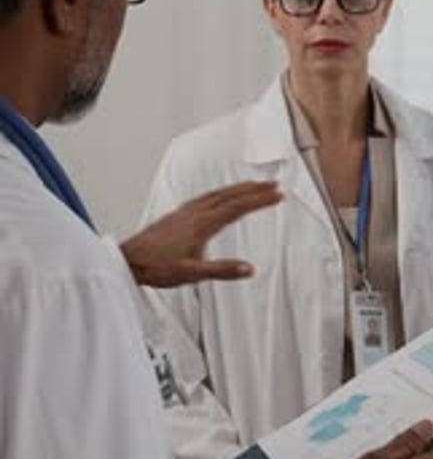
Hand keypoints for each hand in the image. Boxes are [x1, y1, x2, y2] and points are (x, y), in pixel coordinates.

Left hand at [121, 180, 281, 286]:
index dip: (259, 200)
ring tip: (254, 186)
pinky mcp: (178, 214)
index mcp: (201, 224)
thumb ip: (222, 270)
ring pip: (218, 193)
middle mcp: (194, 213)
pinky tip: (222, 196)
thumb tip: (249, 269)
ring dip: (238, 188)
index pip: (237, 207)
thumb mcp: (192, 274)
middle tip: (273, 185)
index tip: (277, 195)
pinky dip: (222, 192)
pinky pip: (206, 196)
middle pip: (229, 195)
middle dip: (253, 189)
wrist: (129, 259)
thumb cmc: (156, 267)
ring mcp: (185, 211)